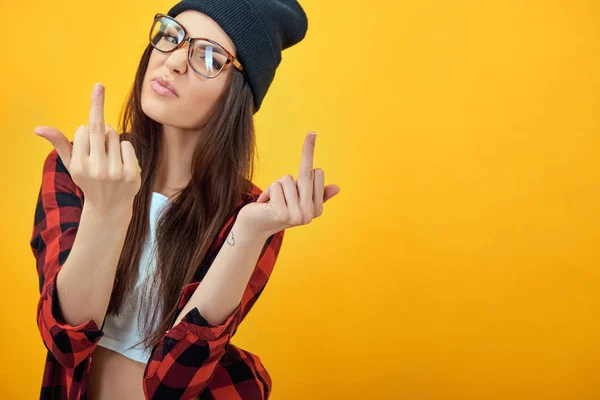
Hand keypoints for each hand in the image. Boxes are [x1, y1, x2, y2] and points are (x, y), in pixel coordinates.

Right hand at [33, 83, 141, 215]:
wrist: (109, 207)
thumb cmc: (88, 180)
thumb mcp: (71, 164)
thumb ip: (59, 144)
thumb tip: (38, 128)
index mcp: (79, 166)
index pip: (83, 130)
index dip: (85, 130)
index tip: (86, 137)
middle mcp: (97, 169)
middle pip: (100, 128)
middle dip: (99, 122)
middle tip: (100, 126)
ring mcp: (116, 172)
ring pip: (114, 135)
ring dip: (111, 139)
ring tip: (108, 154)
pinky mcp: (132, 173)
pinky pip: (127, 145)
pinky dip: (124, 148)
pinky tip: (120, 161)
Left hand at [238, 131, 339, 238]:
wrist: (255, 226)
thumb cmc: (277, 207)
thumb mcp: (298, 199)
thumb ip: (317, 193)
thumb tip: (337, 188)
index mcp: (317, 209)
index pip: (318, 173)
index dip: (307, 162)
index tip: (305, 157)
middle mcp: (309, 214)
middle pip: (306, 174)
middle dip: (300, 159)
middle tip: (302, 146)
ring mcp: (296, 215)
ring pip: (287, 179)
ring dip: (276, 185)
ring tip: (272, 200)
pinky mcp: (281, 213)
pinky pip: (276, 185)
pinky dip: (268, 191)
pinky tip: (265, 204)